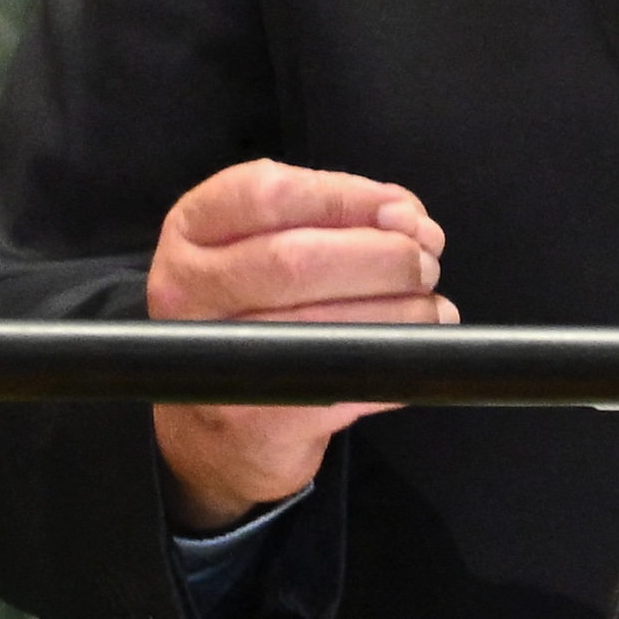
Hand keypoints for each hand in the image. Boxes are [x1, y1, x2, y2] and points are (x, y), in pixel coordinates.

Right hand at [142, 162, 453, 528]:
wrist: (210, 424)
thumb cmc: (252, 311)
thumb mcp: (265, 243)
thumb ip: (330, 216)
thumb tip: (406, 216)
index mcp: (191, 229)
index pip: (268, 195)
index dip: (348, 197)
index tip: (403, 210)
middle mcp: (186, 289)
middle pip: (296, 261)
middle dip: (383, 258)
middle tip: (425, 263)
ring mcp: (214, 358)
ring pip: (323, 326)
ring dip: (401, 312)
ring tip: (432, 306)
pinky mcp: (253, 418)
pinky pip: (341, 382)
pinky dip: (392, 361)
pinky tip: (414, 349)